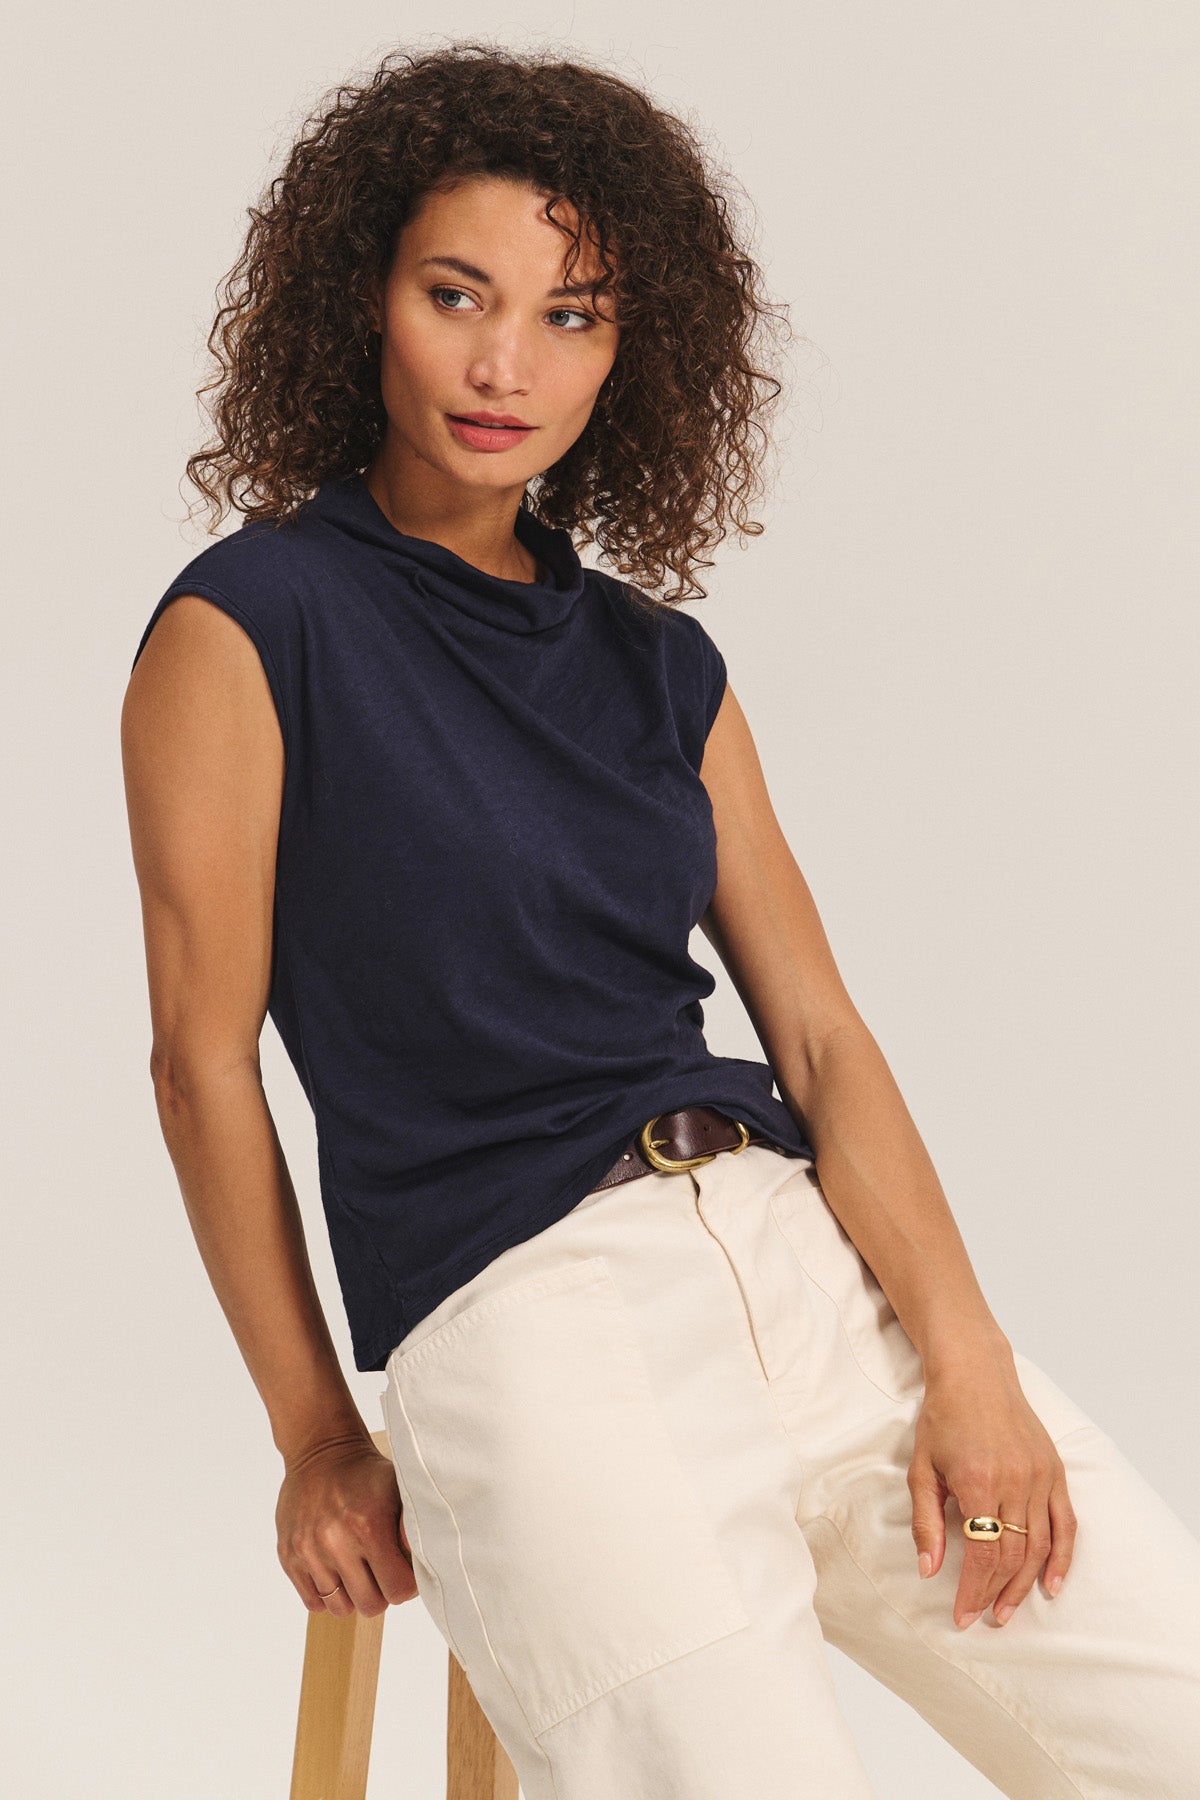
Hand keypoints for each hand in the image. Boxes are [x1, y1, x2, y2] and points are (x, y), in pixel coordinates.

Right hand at [276, 1433, 417, 1615]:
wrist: (320, 1450)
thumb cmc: (366, 1473)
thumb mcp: (399, 1487)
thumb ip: (413, 1526)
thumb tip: (424, 1561)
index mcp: (368, 1525)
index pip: (398, 1590)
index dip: (406, 1585)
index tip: (403, 1569)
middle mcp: (335, 1541)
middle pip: (370, 1605)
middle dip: (381, 1592)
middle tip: (380, 1570)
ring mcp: (308, 1550)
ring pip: (340, 1608)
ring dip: (353, 1595)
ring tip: (357, 1570)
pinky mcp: (288, 1555)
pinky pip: (313, 1602)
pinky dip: (327, 1594)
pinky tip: (336, 1570)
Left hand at [907, 1364, 1077, 1629]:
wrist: (975, 1374)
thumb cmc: (942, 1419)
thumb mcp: (922, 1468)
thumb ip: (925, 1522)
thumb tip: (928, 1570)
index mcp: (978, 1481)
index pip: (982, 1554)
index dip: (973, 1591)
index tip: (962, 1615)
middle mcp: (1014, 1481)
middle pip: (1012, 1555)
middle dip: (995, 1593)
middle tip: (982, 1618)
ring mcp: (1039, 1476)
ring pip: (1040, 1546)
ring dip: (1024, 1585)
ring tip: (1007, 1611)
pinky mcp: (1054, 1470)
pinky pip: (1066, 1523)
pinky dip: (1062, 1558)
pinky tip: (1052, 1585)